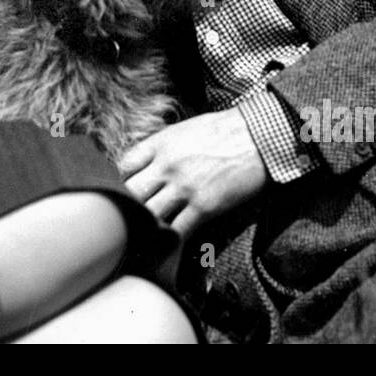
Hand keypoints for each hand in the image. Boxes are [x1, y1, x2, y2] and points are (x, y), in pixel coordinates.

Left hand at [117, 109, 266, 237]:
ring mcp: (184, 188)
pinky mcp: (204, 206)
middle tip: (125, 219)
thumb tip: (143, 166)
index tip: (118, 192)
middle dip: (125, 207)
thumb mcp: (183, 130)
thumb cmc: (222, 130)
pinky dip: (169, 240)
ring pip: (149, 215)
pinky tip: (165, 245)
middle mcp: (166, 166)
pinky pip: (177, 231)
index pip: (123, 166)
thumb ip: (159, 147)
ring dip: (144, 227)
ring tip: (141, 237)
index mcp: (159, 144)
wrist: (259, 136)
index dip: (116, 181)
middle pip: (130, 193)